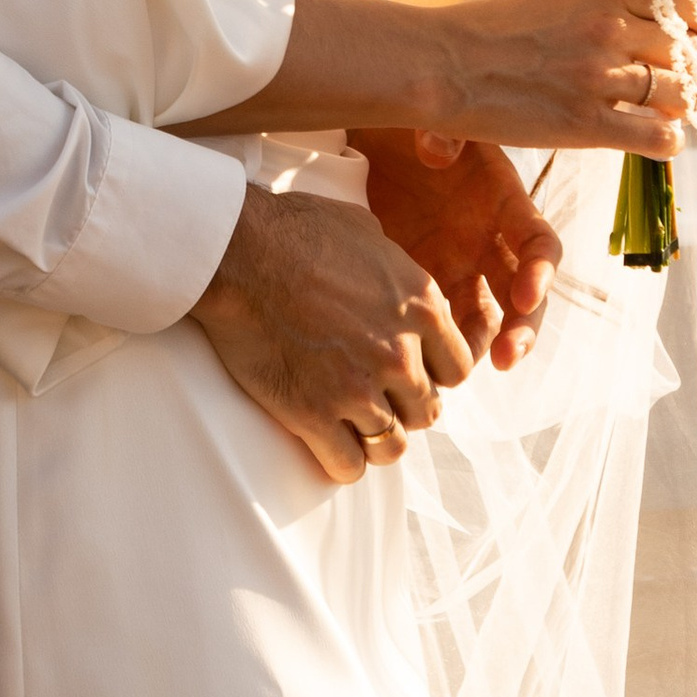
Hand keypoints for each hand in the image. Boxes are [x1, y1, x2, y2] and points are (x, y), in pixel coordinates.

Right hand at [189, 187, 471, 485]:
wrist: (239, 252)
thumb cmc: (295, 230)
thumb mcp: (367, 232)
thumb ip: (395, 269)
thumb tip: (396, 282)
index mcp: (421, 306)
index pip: (457, 370)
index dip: (433, 375)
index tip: (410, 373)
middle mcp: (400, 352)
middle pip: (427, 411)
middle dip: (403, 408)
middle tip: (376, 398)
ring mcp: (359, 388)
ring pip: (393, 446)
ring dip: (376, 439)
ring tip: (354, 427)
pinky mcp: (315, 414)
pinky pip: (349, 465)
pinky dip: (342, 461)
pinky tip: (328, 444)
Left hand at [350, 131, 561, 371]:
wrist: (362, 132)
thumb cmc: (405, 117)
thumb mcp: (426, 112)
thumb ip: (441, 127)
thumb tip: (439, 150)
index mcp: (502, 198)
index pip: (539, 241)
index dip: (540, 271)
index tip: (525, 295)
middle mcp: (488, 237)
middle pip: (523, 292)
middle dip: (522, 326)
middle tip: (506, 355)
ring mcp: (458, 261)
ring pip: (486, 315)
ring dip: (486, 345)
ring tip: (461, 372)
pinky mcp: (424, 278)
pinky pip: (443, 319)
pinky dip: (443, 343)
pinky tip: (426, 361)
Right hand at [405, 0, 692, 153]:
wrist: (446, 63)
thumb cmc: (492, 31)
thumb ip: (600, 2)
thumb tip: (640, 15)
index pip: (686, 1)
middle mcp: (611, 29)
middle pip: (691, 50)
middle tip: (688, 84)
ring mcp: (601, 77)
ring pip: (683, 94)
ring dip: (683, 107)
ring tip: (668, 112)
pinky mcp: (589, 124)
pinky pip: (660, 136)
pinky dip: (668, 141)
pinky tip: (655, 139)